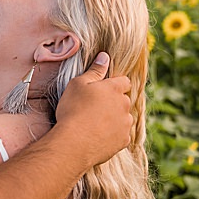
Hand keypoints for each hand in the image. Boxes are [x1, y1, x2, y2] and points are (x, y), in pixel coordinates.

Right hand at [52, 53, 136, 168]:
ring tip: (94, 124)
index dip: (115, 84)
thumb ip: (94, 70)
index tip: (103, 90)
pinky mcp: (123, 140)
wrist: (74, 143)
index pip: (124, 81)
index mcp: (114, 89)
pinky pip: (120, 135)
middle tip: (94, 108)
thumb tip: (105, 56)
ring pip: (123, 118)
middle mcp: (124, 105)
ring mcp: (125, 124)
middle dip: (114, 102)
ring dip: (114, 119)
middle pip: (123, 100)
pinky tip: (97, 136)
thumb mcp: (77, 84)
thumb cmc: (73, 110)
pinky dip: (112, 134)